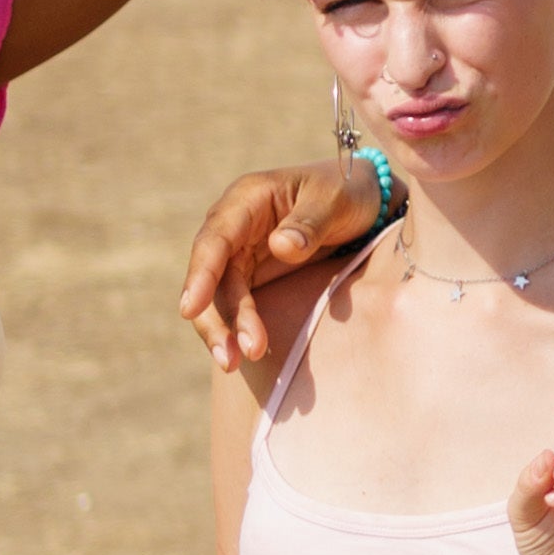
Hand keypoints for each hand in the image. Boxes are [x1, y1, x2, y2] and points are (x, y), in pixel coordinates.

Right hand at [181, 153, 389, 362]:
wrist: (364, 199)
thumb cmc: (346, 191)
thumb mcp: (335, 200)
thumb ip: (309, 223)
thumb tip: (280, 246)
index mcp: (247, 199)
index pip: (215, 239)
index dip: (200, 275)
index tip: (190, 309)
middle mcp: (234, 227)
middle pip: (211, 276)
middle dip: (216, 317)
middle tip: (229, 356)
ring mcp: (241, 253)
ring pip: (220, 296)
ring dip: (225, 330)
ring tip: (234, 364)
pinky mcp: (252, 275)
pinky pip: (237, 304)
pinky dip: (239, 328)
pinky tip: (244, 354)